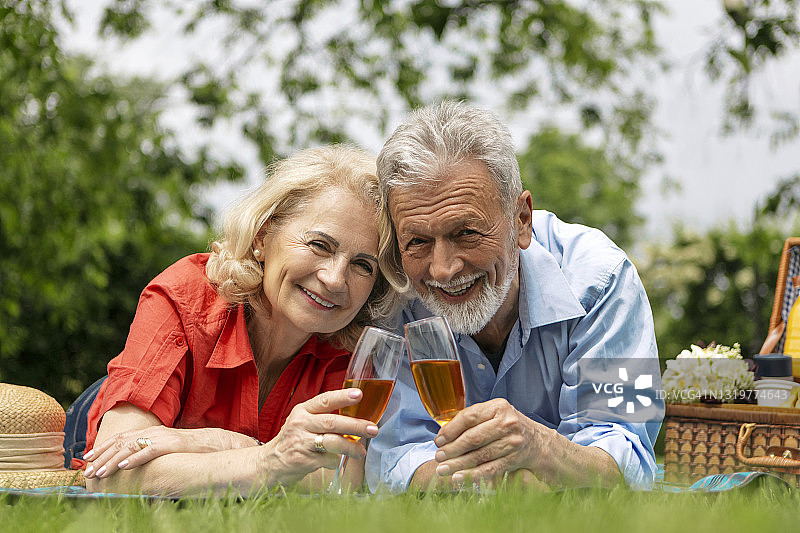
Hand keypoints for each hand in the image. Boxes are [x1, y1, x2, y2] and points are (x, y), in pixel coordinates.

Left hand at [84, 425, 240, 478]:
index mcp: (148, 432)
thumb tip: (130, 464)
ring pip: (131, 447)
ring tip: (100, 473)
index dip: (103, 447)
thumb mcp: (163, 448)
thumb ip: (148, 451)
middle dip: (102, 458)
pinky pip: (149, 451)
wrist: (211, 443)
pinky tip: (123, 466)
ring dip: (112, 461)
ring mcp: (160, 437)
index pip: (120, 438)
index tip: (88, 458)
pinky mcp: (170, 444)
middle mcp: (151, 432)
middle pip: (120, 443)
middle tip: (87, 472)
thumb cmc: (186, 450)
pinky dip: (135, 458)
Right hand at [259, 388, 378, 485]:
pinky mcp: (303, 460)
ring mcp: (301, 442)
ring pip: (332, 442)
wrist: (269, 463)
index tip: (359, 395)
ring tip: (361, 452)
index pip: (325, 400)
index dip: (343, 397)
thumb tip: (356, 419)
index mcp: (302, 411)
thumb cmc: (292, 440)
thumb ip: (323, 417)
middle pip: (332, 422)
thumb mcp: (302, 422)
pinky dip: (337, 461)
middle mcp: (300, 424)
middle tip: (372, 428)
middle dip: (356, 425)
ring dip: (351, 447)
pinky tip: (338, 461)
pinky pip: (328, 460)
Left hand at [432, 398, 549, 484]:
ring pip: (480, 455)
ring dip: (458, 464)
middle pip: (473, 437)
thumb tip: (443, 434)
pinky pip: (490, 469)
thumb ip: (471, 420)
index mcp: (499, 407)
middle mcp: (508, 423)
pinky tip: (458, 478)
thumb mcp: (493, 414)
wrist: (538, 441)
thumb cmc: (508, 426)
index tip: (438, 440)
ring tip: (442, 470)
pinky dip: (472, 475)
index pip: (470, 417)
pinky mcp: (515, 459)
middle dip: (452, 449)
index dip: (451, 429)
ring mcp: (513, 442)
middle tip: (438, 457)